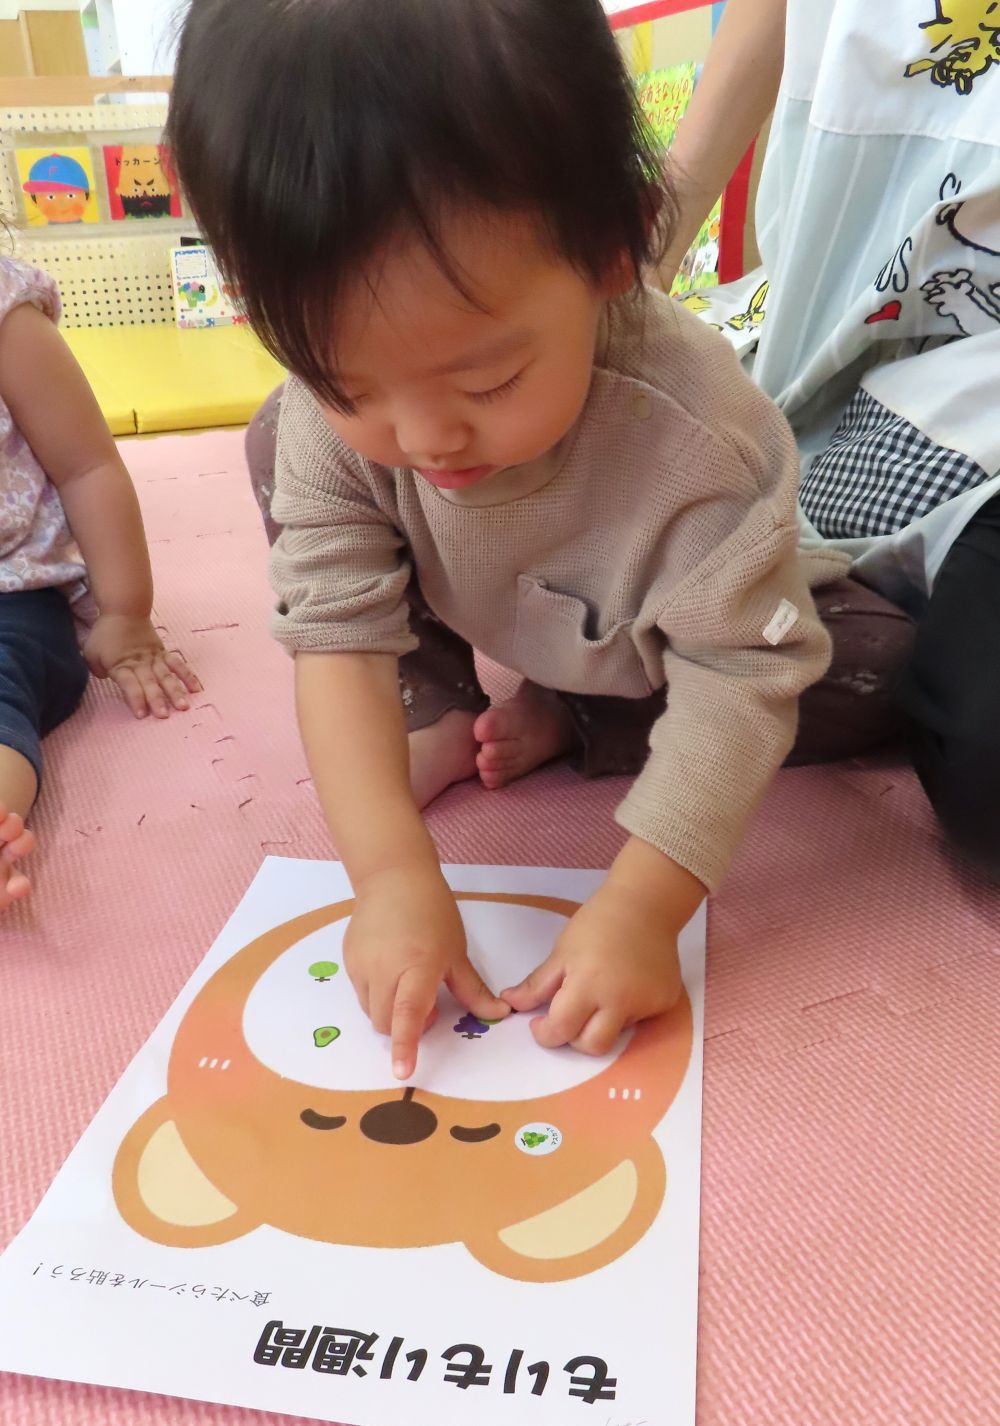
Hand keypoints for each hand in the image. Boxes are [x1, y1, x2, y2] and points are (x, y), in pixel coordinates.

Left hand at [83, 613, 200, 718]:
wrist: (124, 610)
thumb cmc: (106, 634)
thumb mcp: (91, 653)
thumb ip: (98, 670)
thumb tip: (107, 679)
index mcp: (121, 664)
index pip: (129, 684)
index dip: (135, 699)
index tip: (141, 714)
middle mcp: (140, 663)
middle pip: (150, 682)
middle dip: (157, 699)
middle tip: (164, 715)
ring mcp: (154, 658)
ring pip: (166, 676)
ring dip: (175, 691)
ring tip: (184, 706)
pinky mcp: (164, 653)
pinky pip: (178, 665)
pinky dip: (187, 676)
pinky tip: (197, 689)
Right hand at [346, 866, 509, 1078]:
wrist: (394, 878)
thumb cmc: (433, 913)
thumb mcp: (456, 952)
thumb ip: (472, 989)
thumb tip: (498, 1015)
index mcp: (417, 966)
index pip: (408, 1014)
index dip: (405, 1045)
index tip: (401, 1072)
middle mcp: (384, 969)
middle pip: (385, 1021)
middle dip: (402, 1027)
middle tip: (427, 1003)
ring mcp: (361, 964)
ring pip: (370, 1009)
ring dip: (389, 1009)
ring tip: (407, 981)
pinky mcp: (348, 959)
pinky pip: (361, 990)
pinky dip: (377, 991)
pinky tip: (390, 965)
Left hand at [502, 839, 700, 1054]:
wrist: (646, 905)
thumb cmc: (597, 923)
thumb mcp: (562, 952)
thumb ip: (537, 985)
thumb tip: (509, 1003)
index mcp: (589, 984)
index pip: (562, 1030)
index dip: (545, 1034)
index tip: (540, 1023)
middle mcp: (620, 1000)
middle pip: (593, 1047)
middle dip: (575, 1039)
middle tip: (569, 1016)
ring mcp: (647, 1003)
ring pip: (617, 1033)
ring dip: (601, 1022)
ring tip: (601, 991)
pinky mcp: (665, 1002)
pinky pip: (639, 1019)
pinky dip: (625, 1010)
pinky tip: (626, 984)